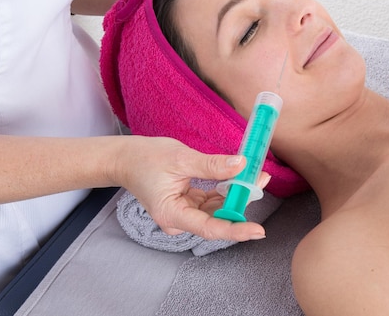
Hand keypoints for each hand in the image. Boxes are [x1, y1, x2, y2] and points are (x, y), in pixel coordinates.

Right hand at [115, 136, 269, 240]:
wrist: (126, 159)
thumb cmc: (146, 159)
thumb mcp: (181, 158)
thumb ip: (212, 165)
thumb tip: (241, 165)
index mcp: (172, 215)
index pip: (209, 228)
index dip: (235, 230)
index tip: (257, 230)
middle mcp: (179, 220)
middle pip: (217, 219)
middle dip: (241, 203)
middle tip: (261, 181)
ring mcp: (185, 213)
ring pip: (218, 209)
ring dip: (237, 195)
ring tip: (257, 177)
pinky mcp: (189, 204)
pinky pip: (213, 201)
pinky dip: (227, 190)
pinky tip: (242, 179)